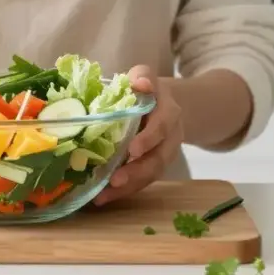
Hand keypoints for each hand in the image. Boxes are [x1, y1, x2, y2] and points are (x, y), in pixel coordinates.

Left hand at [93, 65, 182, 205]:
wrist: (166, 106)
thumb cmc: (148, 90)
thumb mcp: (146, 77)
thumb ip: (142, 76)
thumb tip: (140, 83)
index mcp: (169, 113)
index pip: (162, 126)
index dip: (149, 138)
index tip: (133, 149)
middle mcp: (170, 138)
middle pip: (158, 158)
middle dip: (137, 171)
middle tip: (115, 180)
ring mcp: (163, 155)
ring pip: (150, 175)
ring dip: (128, 187)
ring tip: (103, 196)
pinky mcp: (153, 168)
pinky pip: (141, 182)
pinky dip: (123, 191)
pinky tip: (103, 198)